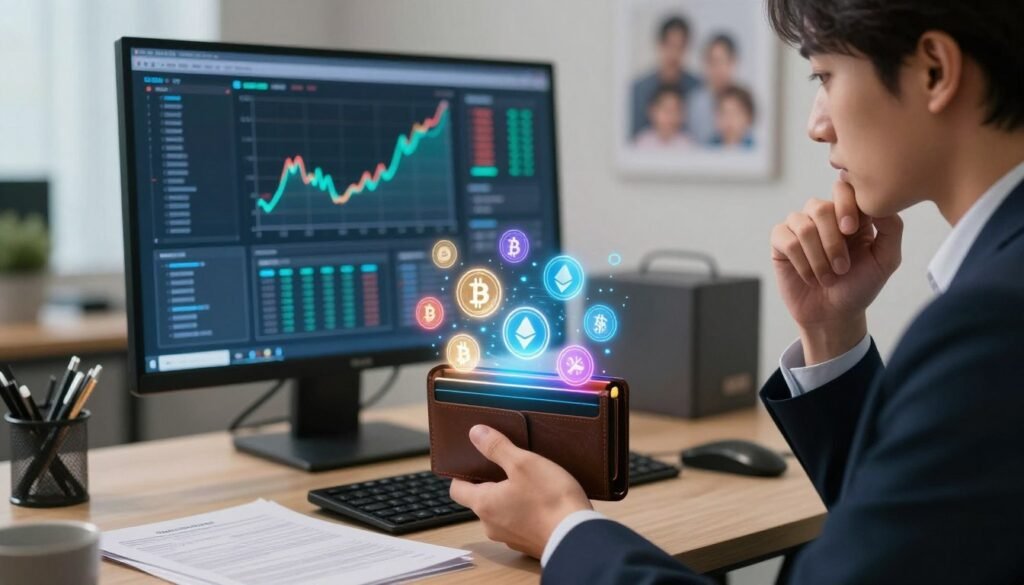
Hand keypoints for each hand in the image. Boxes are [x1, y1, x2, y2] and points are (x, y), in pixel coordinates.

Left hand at [449, 425, 590, 558]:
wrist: (576, 537)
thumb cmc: (549, 499)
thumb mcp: (523, 463)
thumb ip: (497, 447)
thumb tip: (475, 433)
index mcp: (484, 504)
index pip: (457, 489)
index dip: (462, 475)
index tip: (475, 463)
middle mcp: (491, 525)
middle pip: (480, 500)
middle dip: (491, 484)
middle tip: (508, 467)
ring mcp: (510, 538)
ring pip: (500, 513)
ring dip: (509, 498)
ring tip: (529, 482)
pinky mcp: (528, 544)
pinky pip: (519, 524)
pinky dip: (525, 513)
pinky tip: (542, 501)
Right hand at [770, 181, 902, 363]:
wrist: (834, 315)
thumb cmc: (860, 286)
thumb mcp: (886, 259)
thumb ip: (891, 227)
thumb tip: (879, 202)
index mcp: (850, 213)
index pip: (843, 188)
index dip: (845, 206)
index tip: (851, 231)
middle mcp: (823, 215)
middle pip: (820, 207)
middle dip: (832, 242)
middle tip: (843, 268)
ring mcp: (800, 226)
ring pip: (802, 225)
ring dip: (818, 257)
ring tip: (828, 277)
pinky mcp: (781, 241)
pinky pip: (786, 239)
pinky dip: (801, 262)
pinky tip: (810, 277)